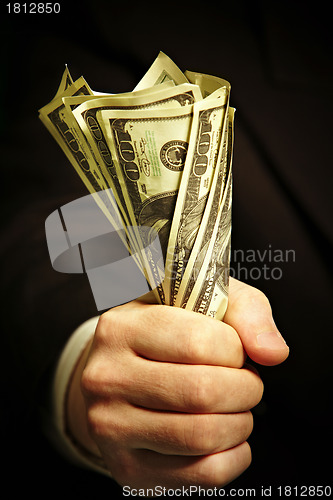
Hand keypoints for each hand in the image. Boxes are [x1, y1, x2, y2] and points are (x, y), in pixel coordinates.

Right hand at [67, 278, 288, 488]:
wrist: (119, 377)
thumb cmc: (166, 336)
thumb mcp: (201, 301)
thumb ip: (245, 311)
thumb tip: (273, 352)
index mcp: (121, 327)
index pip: (197, 342)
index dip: (236, 350)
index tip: (235, 351)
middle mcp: (106, 377)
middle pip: (202, 392)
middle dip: (245, 389)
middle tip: (246, 382)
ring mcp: (111, 426)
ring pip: (203, 435)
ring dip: (240, 422)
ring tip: (236, 407)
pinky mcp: (128, 467)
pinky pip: (203, 473)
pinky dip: (234, 456)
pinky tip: (227, 436)